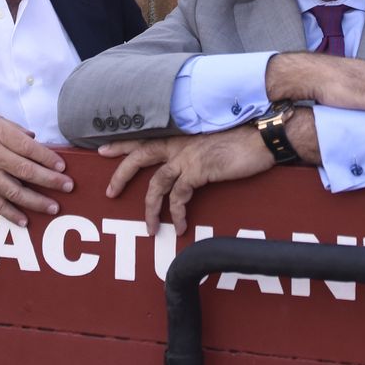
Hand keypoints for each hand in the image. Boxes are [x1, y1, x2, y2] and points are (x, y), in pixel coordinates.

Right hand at [0, 109, 73, 226]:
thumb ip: (12, 127)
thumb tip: (33, 138)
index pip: (27, 147)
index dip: (47, 157)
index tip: (63, 166)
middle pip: (25, 170)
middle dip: (49, 180)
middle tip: (68, 187)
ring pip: (13, 190)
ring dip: (35, 200)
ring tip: (54, 207)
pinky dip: (10, 214)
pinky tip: (24, 221)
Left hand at [101, 129, 273, 233]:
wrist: (262, 137)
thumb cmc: (243, 140)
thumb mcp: (212, 143)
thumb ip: (196, 153)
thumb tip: (190, 170)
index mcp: (181, 135)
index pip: (145, 137)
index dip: (123, 144)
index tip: (103, 150)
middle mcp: (179, 144)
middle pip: (140, 155)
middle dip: (121, 174)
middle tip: (109, 193)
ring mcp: (187, 156)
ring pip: (156, 184)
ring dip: (150, 209)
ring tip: (149, 229)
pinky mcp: (198, 170)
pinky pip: (178, 197)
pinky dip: (176, 214)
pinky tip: (179, 227)